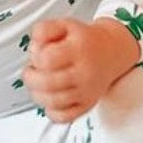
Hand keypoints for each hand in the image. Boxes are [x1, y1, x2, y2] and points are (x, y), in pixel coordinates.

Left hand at [22, 17, 137, 123]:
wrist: (111, 52)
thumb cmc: (83, 39)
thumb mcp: (65, 25)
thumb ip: (44, 30)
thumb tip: (33, 46)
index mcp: (79, 49)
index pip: (47, 59)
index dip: (35, 57)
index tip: (37, 55)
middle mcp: (84, 72)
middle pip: (48, 83)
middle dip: (30, 78)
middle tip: (31, 72)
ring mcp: (87, 91)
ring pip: (53, 102)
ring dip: (37, 94)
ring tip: (38, 84)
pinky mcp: (87, 105)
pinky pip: (64, 117)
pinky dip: (51, 111)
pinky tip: (50, 98)